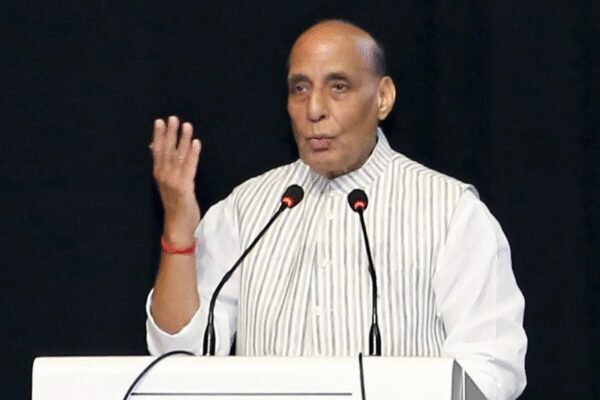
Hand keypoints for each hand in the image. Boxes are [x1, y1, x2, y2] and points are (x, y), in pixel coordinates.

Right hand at [150, 116, 200, 245]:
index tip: (160, 121)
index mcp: (159, 174)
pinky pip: (189, 167)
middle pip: (167, 150)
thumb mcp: (166, 184)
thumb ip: (162, 166)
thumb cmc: (174, 204)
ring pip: (178, 156)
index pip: (157, 151)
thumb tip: (154, 148)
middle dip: (170, 133)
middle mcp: (164, 176)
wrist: (177, 225)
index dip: (158, 136)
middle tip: (173, 118)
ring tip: (187, 125)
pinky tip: (196, 143)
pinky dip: (193, 154)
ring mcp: (173, 181)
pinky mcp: (184, 187)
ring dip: (183, 140)